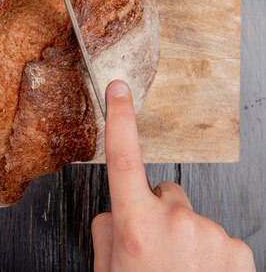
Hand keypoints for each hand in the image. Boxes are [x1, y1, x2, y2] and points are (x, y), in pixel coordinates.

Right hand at [91, 80, 254, 271]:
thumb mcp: (106, 271)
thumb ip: (108, 231)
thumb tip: (118, 211)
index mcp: (133, 225)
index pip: (122, 158)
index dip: (120, 120)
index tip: (118, 89)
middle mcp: (174, 221)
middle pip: (164, 192)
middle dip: (158, 211)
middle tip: (154, 251)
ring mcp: (210, 233)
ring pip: (191, 217)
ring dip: (186, 236)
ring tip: (180, 271)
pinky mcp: (238, 249)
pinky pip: (217, 235)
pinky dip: (210, 252)